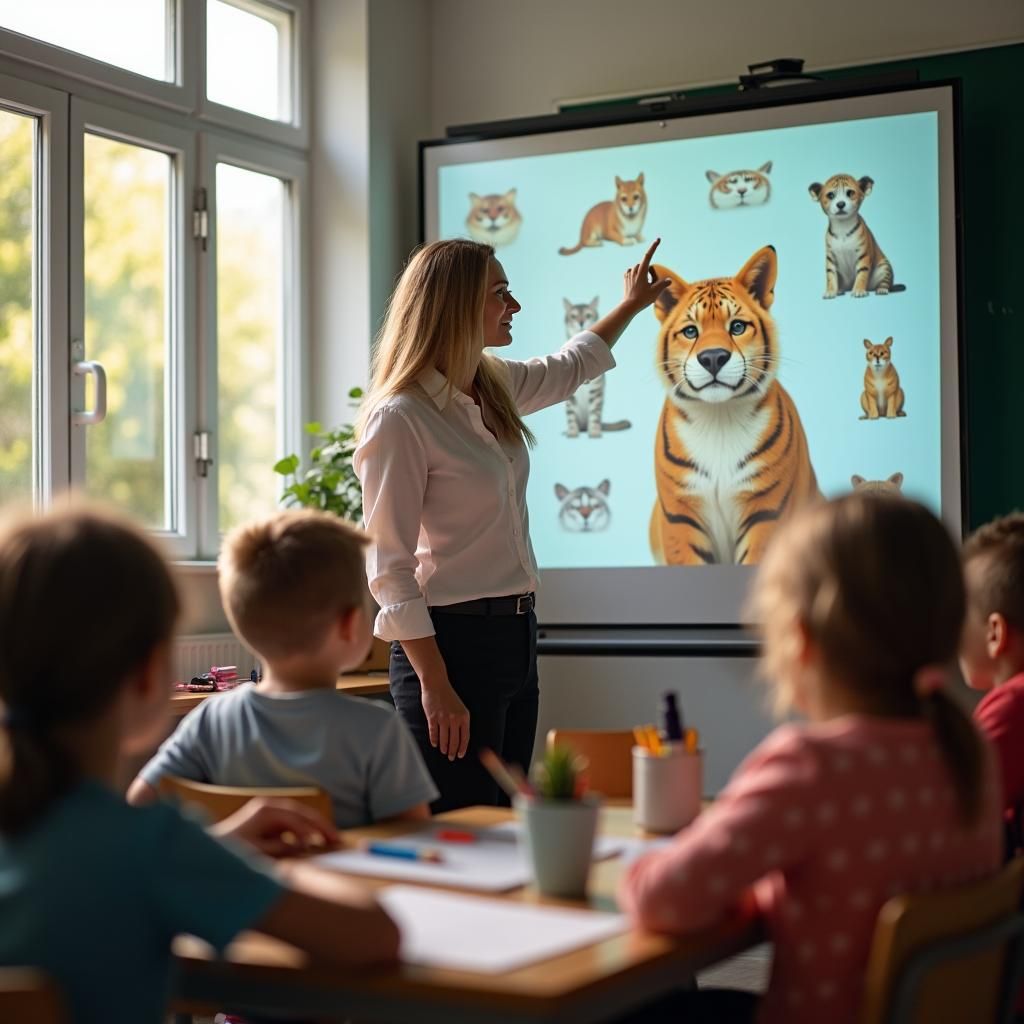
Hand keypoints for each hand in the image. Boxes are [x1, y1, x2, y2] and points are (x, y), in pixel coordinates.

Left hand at [212, 798, 338, 857]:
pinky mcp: (267, 820)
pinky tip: (311, 841)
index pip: (297, 818)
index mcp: (267, 810)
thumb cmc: (230, 851)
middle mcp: (269, 806)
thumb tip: (302, 844)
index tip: (327, 842)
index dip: (313, 830)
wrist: (206, 851)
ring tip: (330, 839)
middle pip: (302, 813)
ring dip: (314, 826)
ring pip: (299, 816)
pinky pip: (291, 822)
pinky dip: (303, 830)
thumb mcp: (256, 852)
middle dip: (320, 825)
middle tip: (337, 838)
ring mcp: (268, 811)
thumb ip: (280, 847)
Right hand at [421, 679, 469, 760]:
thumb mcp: (460, 708)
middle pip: (454, 740)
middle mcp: (454, 718)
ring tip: (444, 752)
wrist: (436, 684)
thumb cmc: (448, 696)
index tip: (460, 755)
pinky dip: (434, 740)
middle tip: (451, 757)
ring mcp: (443, 718)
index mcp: (464, 716)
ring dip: (444, 747)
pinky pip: (434, 733)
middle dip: (452, 751)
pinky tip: (435, 744)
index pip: (465, 737)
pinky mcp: (432, 718)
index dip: (462, 748)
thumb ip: (461, 721)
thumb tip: (460, 738)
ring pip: (444, 739)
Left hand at [622, 238, 671, 311]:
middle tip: (651, 286)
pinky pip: (635, 273)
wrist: (628, 306)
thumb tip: (669, 280)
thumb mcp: (656, 291)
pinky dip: (638, 277)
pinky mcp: (625, 277)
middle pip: (646, 266)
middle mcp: (634, 270)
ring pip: (640, 269)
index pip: (648, 255)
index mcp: (641, 271)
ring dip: (644, 275)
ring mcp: (628, 273)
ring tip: (643, 288)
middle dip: (651, 273)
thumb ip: (663, 284)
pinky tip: (637, 286)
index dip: (654, 247)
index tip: (658, 239)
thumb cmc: (642, 299)